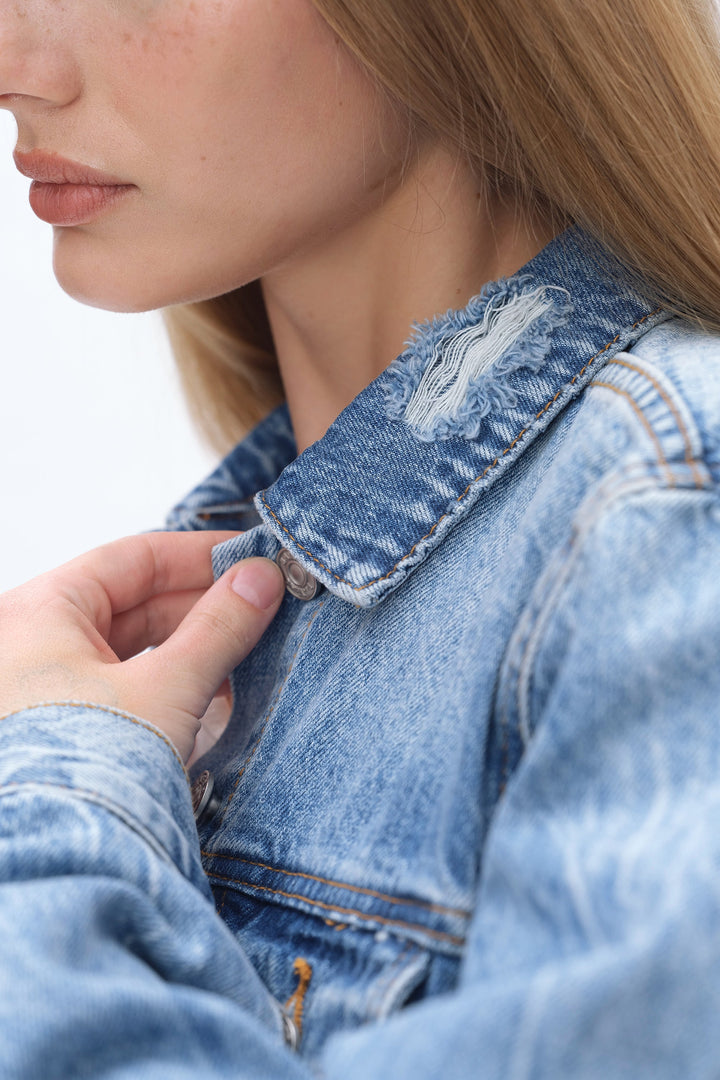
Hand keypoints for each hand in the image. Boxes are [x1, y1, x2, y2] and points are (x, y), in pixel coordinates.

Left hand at [0, 532, 284, 760]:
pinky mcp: (70, 734)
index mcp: (40, 612)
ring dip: (194, 647)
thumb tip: (262, 579)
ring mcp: (48, 692)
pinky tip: (218, 697)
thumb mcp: (167, 686)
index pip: (132, 558)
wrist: (59, 869)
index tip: (252, 557)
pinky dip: (173, 686)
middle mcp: (32, 645)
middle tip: (265, 605)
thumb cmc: (88, 772)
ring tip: (250, 651)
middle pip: (134, 603)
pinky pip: (127, 690)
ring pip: (134, 648)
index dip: (198, 554)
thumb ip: (220, 627)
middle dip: (204, 604)